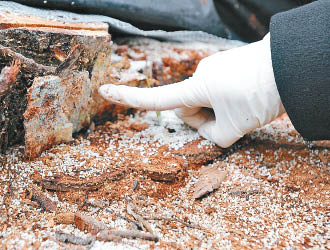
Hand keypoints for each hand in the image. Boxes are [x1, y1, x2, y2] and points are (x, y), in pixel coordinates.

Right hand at [99, 34, 284, 147]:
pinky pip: (222, 90)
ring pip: (208, 99)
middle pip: (189, 108)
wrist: (293, 67)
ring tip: (247, 108)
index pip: (156, 99)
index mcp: (195, 88)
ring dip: (221, 110)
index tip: (104, 90)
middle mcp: (200, 75)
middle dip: (206, 118)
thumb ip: (213, 137)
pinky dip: (232, 99)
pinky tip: (251, 97)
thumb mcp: (235, 127)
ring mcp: (215, 68)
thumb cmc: (261, 94)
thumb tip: (209, 129)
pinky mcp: (229, 66)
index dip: (128, 98)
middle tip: (233, 121)